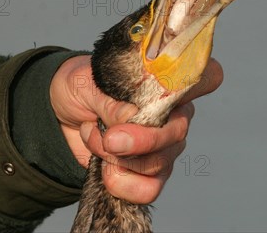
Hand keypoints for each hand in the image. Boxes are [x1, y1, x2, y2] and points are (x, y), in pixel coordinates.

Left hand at [49, 55, 222, 203]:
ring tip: (98, 139)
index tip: (174, 89)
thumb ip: (110, 100)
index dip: (203, 82)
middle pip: (177, 132)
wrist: (61, 115)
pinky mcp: (148, 174)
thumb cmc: (81, 88)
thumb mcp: (86, 83)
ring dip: (118, 157)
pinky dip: (120, 182)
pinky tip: (104, 166)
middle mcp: (174, 115)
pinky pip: (149, 189)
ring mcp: (164, 146)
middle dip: (141, 140)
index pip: (206, 77)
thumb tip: (130, 117)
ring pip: (159, 163)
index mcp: (166, 82)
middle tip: (110, 138)